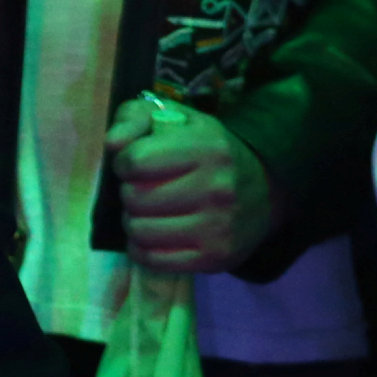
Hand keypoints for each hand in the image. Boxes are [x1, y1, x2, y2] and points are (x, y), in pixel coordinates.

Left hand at [107, 93, 277, 274]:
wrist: (264, 189)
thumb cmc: (206, 149)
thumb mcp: (176, 118)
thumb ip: (136, 117)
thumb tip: (112, 143)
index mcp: (206, 147)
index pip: (136, 161)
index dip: (125, 162)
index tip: (134, 163)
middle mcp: (216, 188)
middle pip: (135, 198)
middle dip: (130, 192)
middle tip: (144, 189)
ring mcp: (218, 227)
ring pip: (140, 231)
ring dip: (134, 221)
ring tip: (149, 211)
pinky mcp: (215, 258)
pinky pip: (153, 259)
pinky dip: (142, 248)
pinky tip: (154, 233)